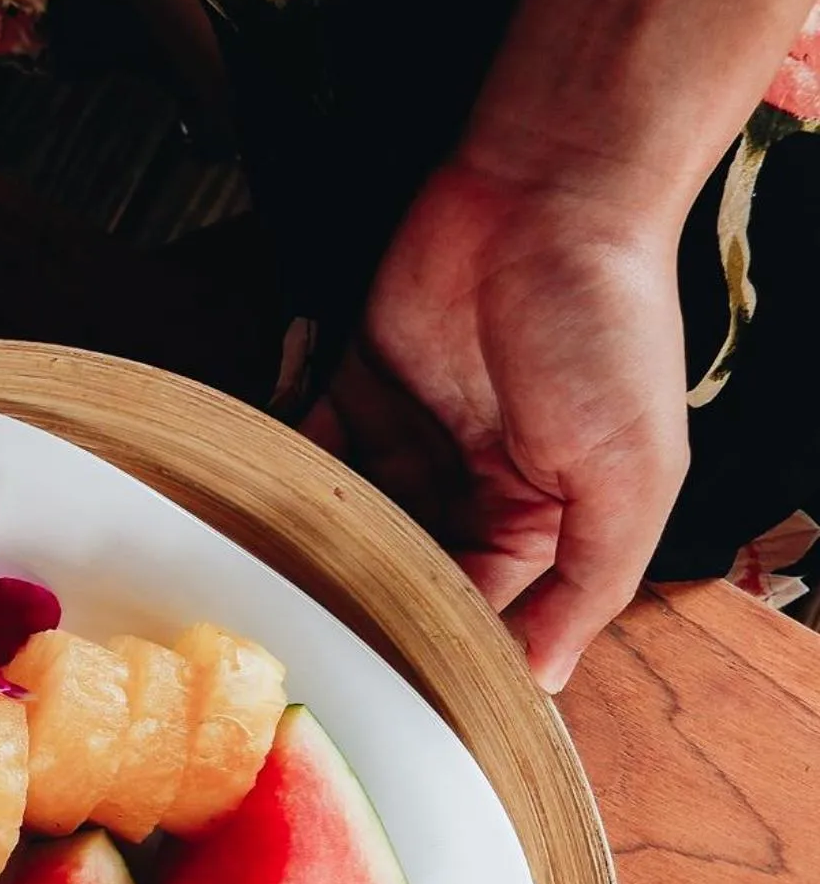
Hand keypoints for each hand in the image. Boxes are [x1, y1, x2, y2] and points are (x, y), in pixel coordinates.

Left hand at [302, 157, 690, 690]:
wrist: (548, 195)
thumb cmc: (606, 329)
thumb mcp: (632, 476)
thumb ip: (593, 582)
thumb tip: (550, 677)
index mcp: (538, 519)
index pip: (476, 611)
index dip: (436, 646)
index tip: (390, 688)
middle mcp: (468, 488)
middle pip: (398, 573)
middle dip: (361, 603)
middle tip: (315, 648)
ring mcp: (406, 440)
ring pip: (344, 524)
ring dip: (313, 555)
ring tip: (275, 599)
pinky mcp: (351, 392)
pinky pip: (304, 456)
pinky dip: (278, 488)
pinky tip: (250, 528)